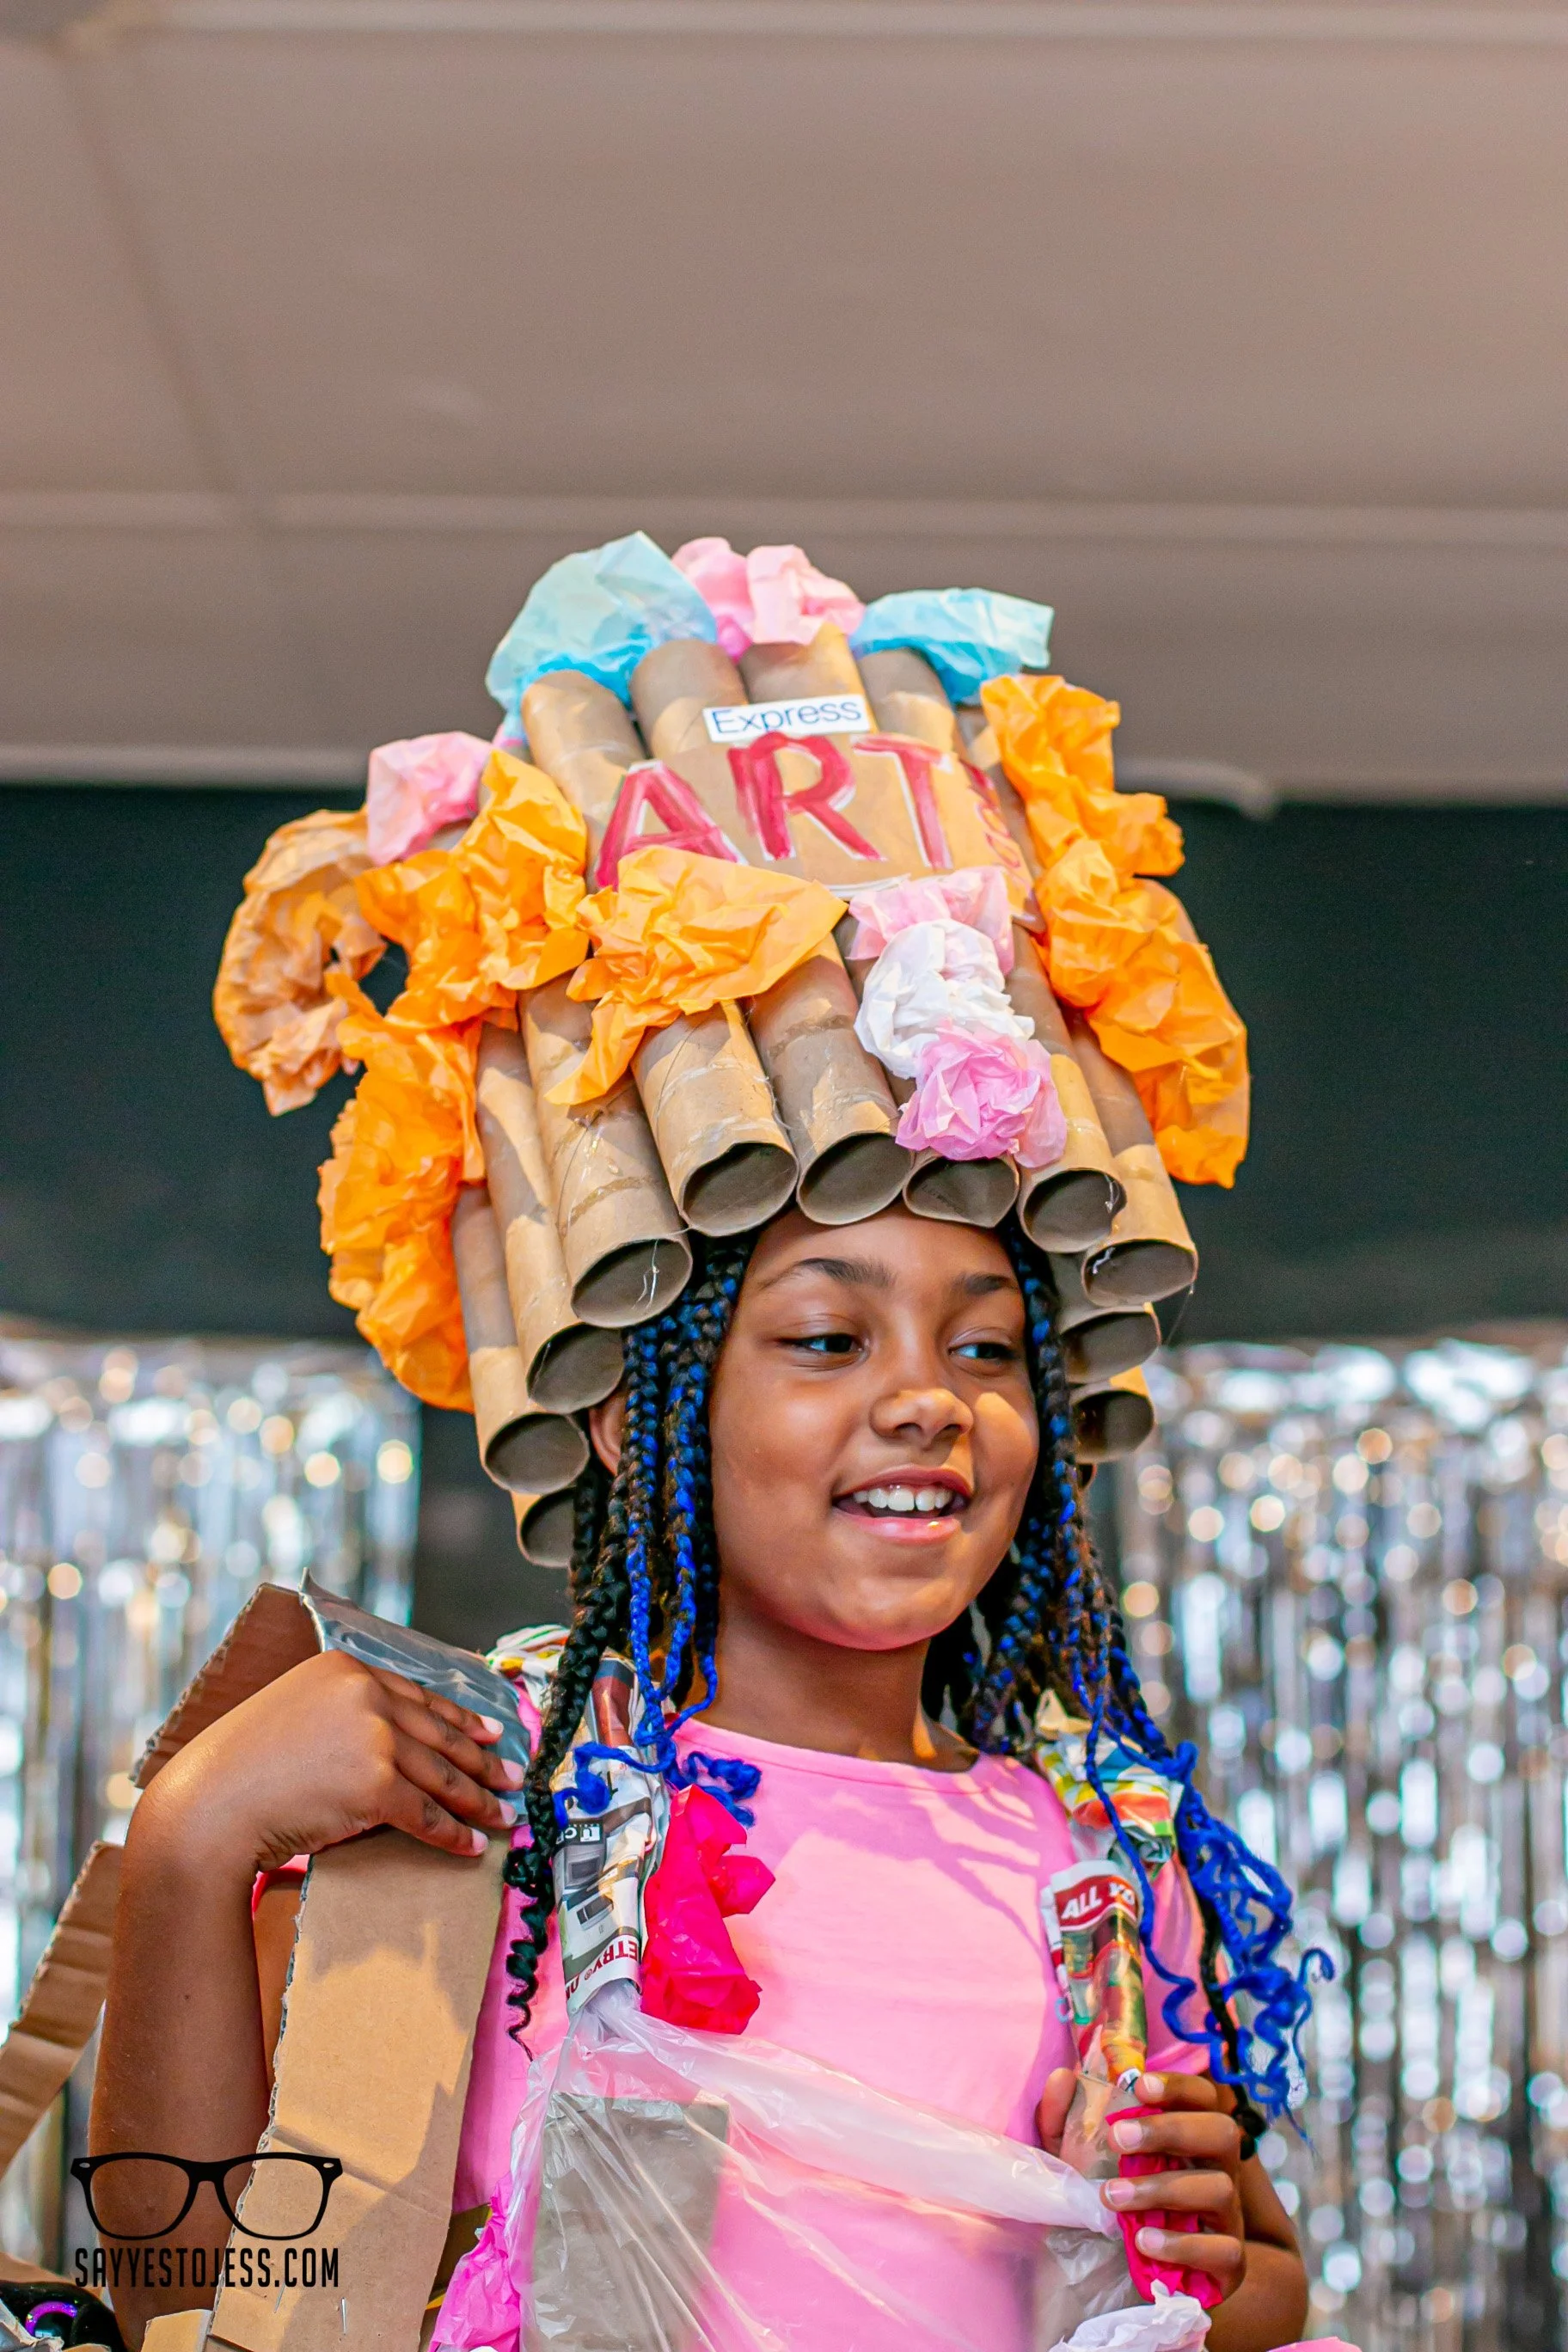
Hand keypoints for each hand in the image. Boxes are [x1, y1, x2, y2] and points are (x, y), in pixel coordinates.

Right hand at [130, 1650, 524, 1881]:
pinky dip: (453, 1834)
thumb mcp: (296, 1715)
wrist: (209, 1807)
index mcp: (346, 1669)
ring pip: (440, 1775)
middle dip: (481, 1759)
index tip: (490, 1731)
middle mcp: (365, 1694)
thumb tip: (393, 1740)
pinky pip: (426, 1813)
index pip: (419, 1697)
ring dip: (477, 1800)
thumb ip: (344, 1716)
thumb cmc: (242, 1770)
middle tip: (511, 1777)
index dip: (460, 1718)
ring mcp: (372, 1738)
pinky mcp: (374, 1785)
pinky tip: (470, 1846)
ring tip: (501, 1815)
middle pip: (438, 1734)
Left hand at [1036, 2067, 1245, 2304]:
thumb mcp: (1079, 2163)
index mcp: (1191, 2141)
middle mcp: (1218, 2172)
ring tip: (1113, 2197)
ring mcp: (1227, 2219)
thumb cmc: (1112, 2209)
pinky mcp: (1229, 2267)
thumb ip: (1065, 2121)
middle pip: (1222, 2133)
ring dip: (1163, 2189)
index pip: (1204, 2098)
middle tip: (1118, 2138)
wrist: (1130, 2286)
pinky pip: (1225, 2250)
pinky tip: (1144, 2242)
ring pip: (1220, 2189)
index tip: (1139, 2085)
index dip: (1179, 2086)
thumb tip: (1062, 2078)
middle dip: (1171, 2129)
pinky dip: (1183, 2245)